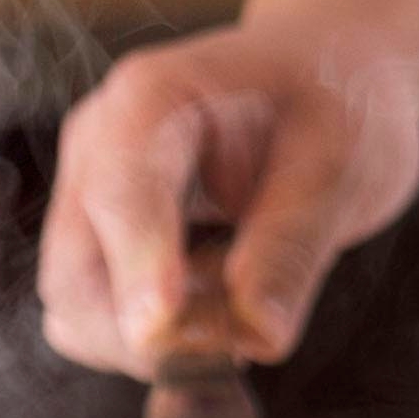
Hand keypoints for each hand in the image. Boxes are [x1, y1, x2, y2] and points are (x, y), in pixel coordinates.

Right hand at [38, 24, 418, 374]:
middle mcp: (99, 145)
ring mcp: (92, 195)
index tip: (163, 328)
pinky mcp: (104, 241)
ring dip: (156, 341)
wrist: (336, 75)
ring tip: (247, 300)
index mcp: (151, 98)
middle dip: (150, 332)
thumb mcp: (343, 165)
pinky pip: (100, 319)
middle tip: (247, 337)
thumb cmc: (341, 101)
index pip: (120, 193)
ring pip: (78, 311)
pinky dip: (157, 339)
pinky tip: (223, 304)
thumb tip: (258, 333)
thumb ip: (293, 246)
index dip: (140, 267)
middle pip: (74, 277)